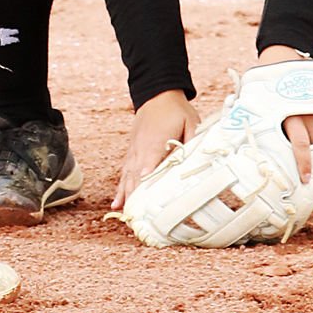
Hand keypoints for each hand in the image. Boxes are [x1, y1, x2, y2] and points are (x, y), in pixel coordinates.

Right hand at [112, 89, 200, 210]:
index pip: (149, 164)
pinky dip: (120, 189)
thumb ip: (193, 141)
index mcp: (155, 141)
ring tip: (126, 217)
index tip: (143, 196)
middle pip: (136, 176)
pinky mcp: (132, 152)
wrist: (157, 93)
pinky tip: (117, 204)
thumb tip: (195, 162)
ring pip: (128, 177)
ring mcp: (134, 151)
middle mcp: (141, 149)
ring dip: (127, 197)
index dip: (147, 179)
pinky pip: (124, 173)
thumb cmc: (176, 110)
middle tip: (136, 219)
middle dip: (135, 197)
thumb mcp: (191, 122)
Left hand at [253, 46, 312, 183]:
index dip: (304, 164)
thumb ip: (255, 122)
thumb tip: (244, 148)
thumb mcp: (255, 100)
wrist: (282, 51)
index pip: (300, 144)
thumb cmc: (265, 81)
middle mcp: (305, 108)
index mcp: (286, 111)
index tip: (305, 179)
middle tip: (307, 167)